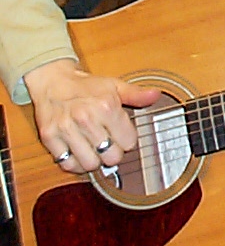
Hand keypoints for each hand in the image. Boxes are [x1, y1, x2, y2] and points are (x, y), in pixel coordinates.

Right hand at [24, 58, 160, 172]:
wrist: (53, 81)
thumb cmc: (87, 86)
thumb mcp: (114, 86)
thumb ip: (136, 94)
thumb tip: (155, 95)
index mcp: (106, 106)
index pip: (128, 142)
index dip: (128, 140)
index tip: (123, 135)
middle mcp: (86, 118)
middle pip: (111, 156)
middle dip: (114, 154)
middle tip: (110, 145)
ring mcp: (66, 129)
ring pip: (90, 164)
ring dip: (95, 161)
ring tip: (95, 151)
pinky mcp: (49, 138)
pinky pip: (67, 164)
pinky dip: (75, 164)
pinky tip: (80, 154)